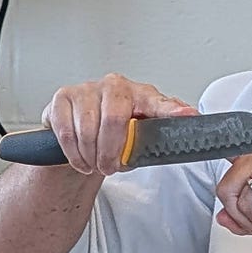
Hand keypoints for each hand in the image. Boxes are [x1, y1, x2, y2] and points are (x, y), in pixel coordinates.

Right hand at [41, 74, 198, 174]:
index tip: (188, 116)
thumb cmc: (114, 135)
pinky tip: (80, 158)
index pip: (160, 103)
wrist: (81, 134)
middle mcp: (115, 86)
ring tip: (94, 163)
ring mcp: (88, 88)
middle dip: (110, 152)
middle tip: (109, 167)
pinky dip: (73, 153)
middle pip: (115, 120)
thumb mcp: (140, 139)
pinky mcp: (63, 97)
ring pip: (88, 129)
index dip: (173, 111)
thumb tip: (185, 128)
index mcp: (141, 95)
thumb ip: (160, 136)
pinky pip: (67, 131)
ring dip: (90, 156)